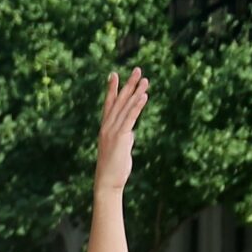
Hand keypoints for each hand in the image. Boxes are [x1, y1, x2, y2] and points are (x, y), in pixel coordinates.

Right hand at [93, 68, 148, 194]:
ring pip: (126, 107)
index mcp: (105, 129)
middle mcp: (107, 127)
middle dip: (128, 85)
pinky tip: (144, 95)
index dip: (112, 89)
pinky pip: (130, 118)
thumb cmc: (114, 169)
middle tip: (137, 70)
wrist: (107, 182)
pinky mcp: (120, 137)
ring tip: (145, 79)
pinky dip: (137, 106)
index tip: (114, 75)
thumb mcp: (120, 149)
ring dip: (136, 92)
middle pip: (119, 101)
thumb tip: (131, 133)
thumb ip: (125, 137)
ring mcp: (112, 131)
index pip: (108, 105)